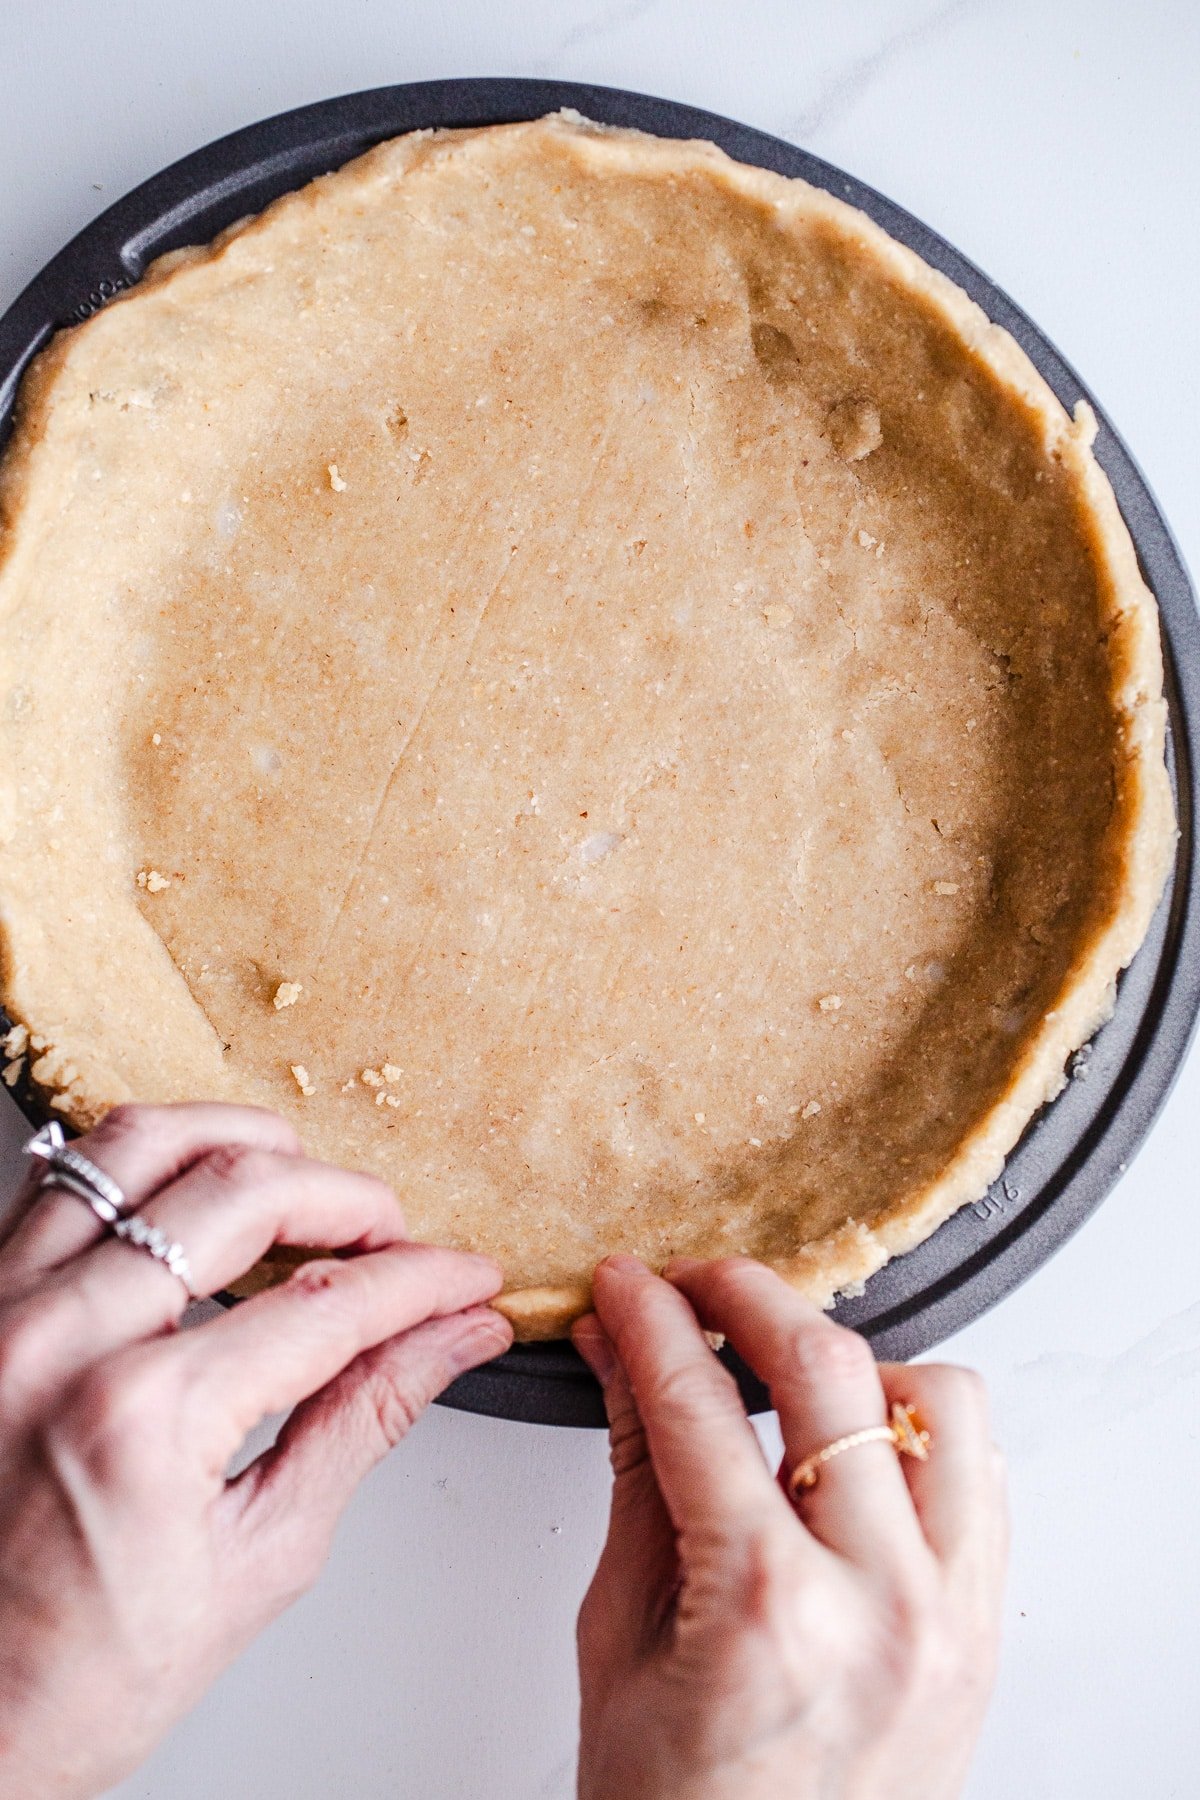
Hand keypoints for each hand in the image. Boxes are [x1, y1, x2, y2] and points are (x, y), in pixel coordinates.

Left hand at [0, 1102, 511, 1799]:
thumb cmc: (79, 1677)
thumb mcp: (261, 1560)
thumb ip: (366, 1421)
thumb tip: (451, 1340)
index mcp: (140, 1418)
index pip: (328, 1303)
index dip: (423, 1279)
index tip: (466, 1278)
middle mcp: (59, 1341)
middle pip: (246, 1192)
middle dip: (353, 1200)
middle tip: (397, 1236)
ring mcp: (2, 1310)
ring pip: (141, 1145)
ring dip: (244, 1145)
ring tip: (302, 1184)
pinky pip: (64, 1177)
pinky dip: (144, 1161)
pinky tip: (194, 1191)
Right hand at [572, 1256, 1006, 1799]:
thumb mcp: (623, 1632)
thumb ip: (635, 1470)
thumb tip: (620, 1354)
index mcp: (768, 1607)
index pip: (701, 1404)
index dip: (653, 1320)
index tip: (628, 1286)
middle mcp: (881, 1603)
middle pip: (828, 1368)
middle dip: (748, 1297)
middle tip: (697, 1286)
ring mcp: (951, 1617)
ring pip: (940, 1399)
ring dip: (858, 1362)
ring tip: (790, 1374)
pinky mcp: (985, 1630)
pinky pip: (982, 1477)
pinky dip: (921, 1431)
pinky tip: (859, 1439)